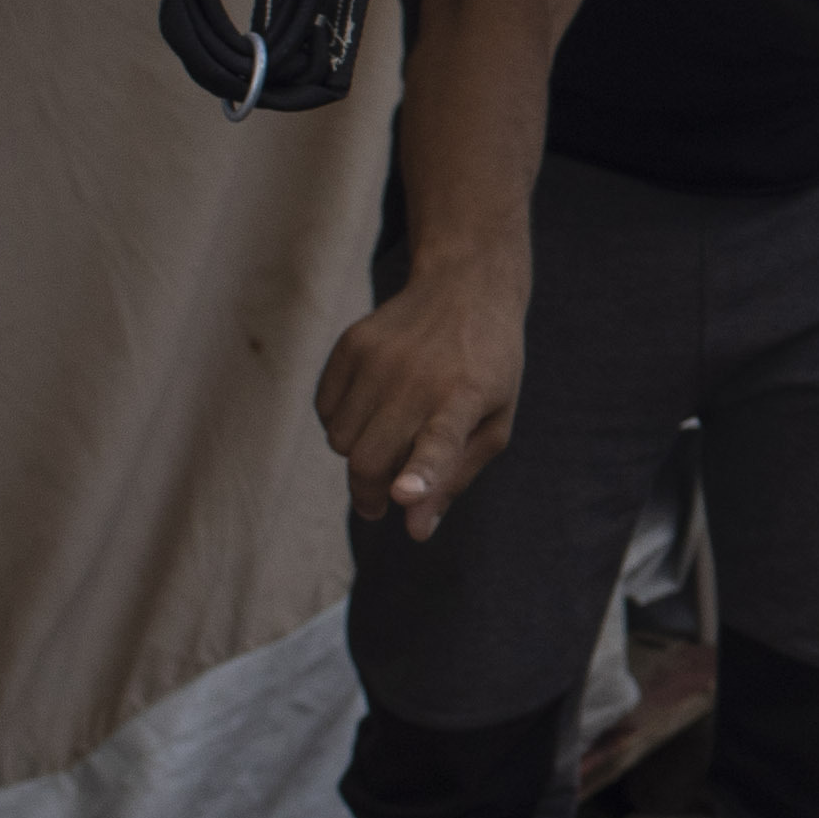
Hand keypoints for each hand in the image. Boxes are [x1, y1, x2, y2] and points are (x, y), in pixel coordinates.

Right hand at [315, 263, 526, 540]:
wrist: (466, 287)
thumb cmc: (486, 369)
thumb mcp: (493, 424)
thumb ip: (454, 478)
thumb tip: (414, 530)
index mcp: (465, 399)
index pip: (438, 442)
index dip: (419, 474)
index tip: (401, 494)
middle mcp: (419, 377)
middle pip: (368, 461)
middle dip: (368, 494)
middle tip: (380, 502)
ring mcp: (380, 357)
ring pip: (341, 440)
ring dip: (358, 453)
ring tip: (389, 433)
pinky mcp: (352, 344)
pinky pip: (325, 410)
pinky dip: (341, 422)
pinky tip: (372, 405)